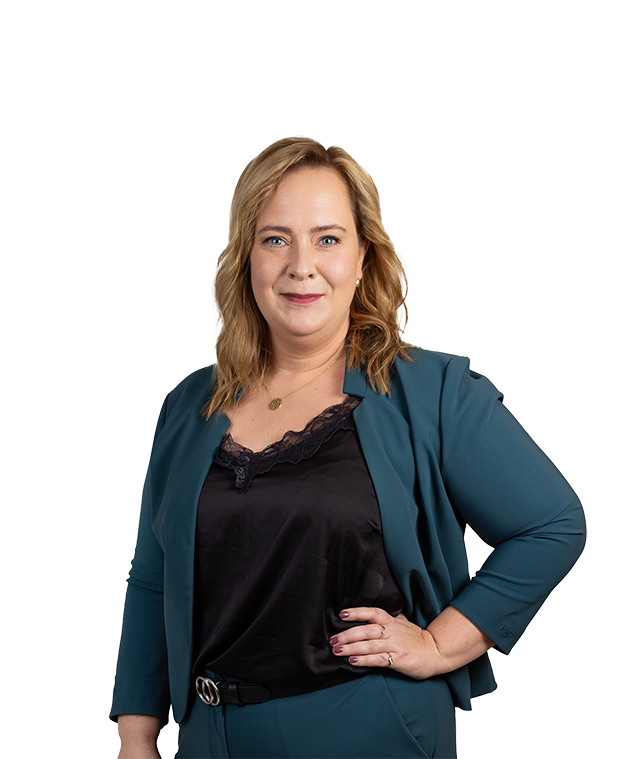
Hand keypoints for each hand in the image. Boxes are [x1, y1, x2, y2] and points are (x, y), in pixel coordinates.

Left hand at [329, 607, 446, 679]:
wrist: (436, 652)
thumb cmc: (417, 638)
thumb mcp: (403, 622)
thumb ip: (389, 618)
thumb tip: (374, 612)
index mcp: (392, 621)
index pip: (372, 613)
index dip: (357, 612)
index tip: (342, 614)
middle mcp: (392, 632)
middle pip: (366, 630)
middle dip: (347, 634)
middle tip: (332, 639)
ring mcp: (395, 646)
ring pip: (369, 645)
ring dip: (351, 648)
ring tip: (337, 650)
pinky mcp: (398, 660)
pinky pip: (378, 660)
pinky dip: (365, 660)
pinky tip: (353, 661)